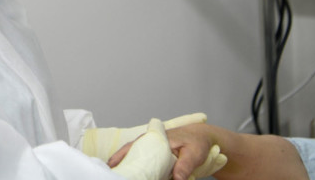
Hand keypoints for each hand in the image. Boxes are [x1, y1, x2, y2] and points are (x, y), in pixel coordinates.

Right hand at [109, 124, 226, 179]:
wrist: (202, 139)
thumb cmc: (197, 142)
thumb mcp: (194, 153)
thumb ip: (185, 165)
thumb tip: (177, 179)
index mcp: (155, 139)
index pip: (132, 146)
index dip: (120, 156)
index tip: (112, 165)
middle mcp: (149, 143)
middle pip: (128, 153)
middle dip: (118, 163)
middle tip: (111, 173)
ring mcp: (151, 150)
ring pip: (133, 159)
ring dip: (126, 167)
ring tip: (118, 175)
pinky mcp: (155, 158)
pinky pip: (142, 163)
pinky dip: (136, 169)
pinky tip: (133, 175)